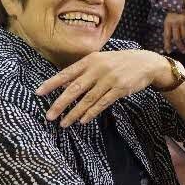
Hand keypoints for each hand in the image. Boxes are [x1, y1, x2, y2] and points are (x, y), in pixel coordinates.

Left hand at [36, 50, 173, 126]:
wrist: (147, 63)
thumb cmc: (120, 62)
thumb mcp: (101, 60)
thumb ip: (84, 70)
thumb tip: (63, 83)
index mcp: (90, 60)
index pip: (66, 73)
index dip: (51, 84)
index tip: (38, 93)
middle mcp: (98, 69)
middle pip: (74, 89)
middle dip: (60, 104)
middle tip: (49, 116)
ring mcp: (109, 79)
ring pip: (87, 99)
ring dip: (74, 113)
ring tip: (64, 123)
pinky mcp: (120, 89)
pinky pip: (102, 103)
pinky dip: (91, 113)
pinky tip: (83, 120)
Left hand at [163, 8, 184, 53]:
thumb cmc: (174, 10)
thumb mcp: (169, 18)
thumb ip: (170, 27)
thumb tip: (171, 39)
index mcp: (167, 23)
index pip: (167, 36)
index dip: (167, 45)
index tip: (169, 51)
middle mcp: (174, 23)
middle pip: (177, 38)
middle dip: (180, 46)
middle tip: (183, 51)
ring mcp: (182, 22)